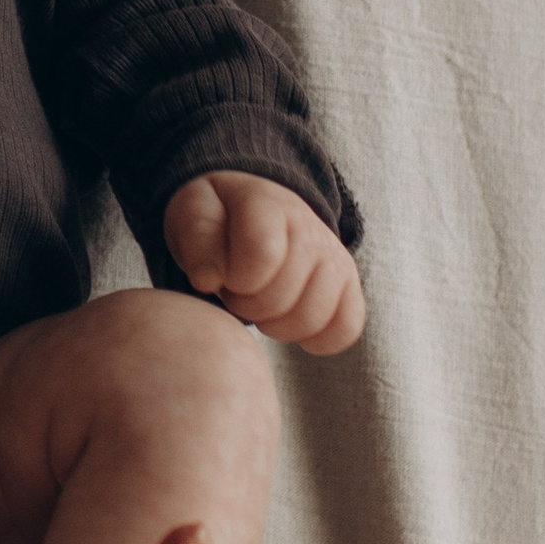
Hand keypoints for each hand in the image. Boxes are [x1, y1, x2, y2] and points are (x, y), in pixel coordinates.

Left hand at [165, 175, 365, 354]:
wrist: (257, 209)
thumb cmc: (220, 217)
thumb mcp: (194, 209)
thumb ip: (197, 235)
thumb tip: (207, 279)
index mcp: (268, 204)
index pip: (262, 255)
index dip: (236, 280)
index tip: (224, 275)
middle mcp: (311, 228)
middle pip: (282, 296)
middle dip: (247, 305)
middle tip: (237, 291)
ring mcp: (335, 257)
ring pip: (313, 318)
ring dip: (276, 325)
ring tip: (260, 304)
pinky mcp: (350, 285)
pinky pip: (347, 328)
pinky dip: (316, 339)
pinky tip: (289, 322)